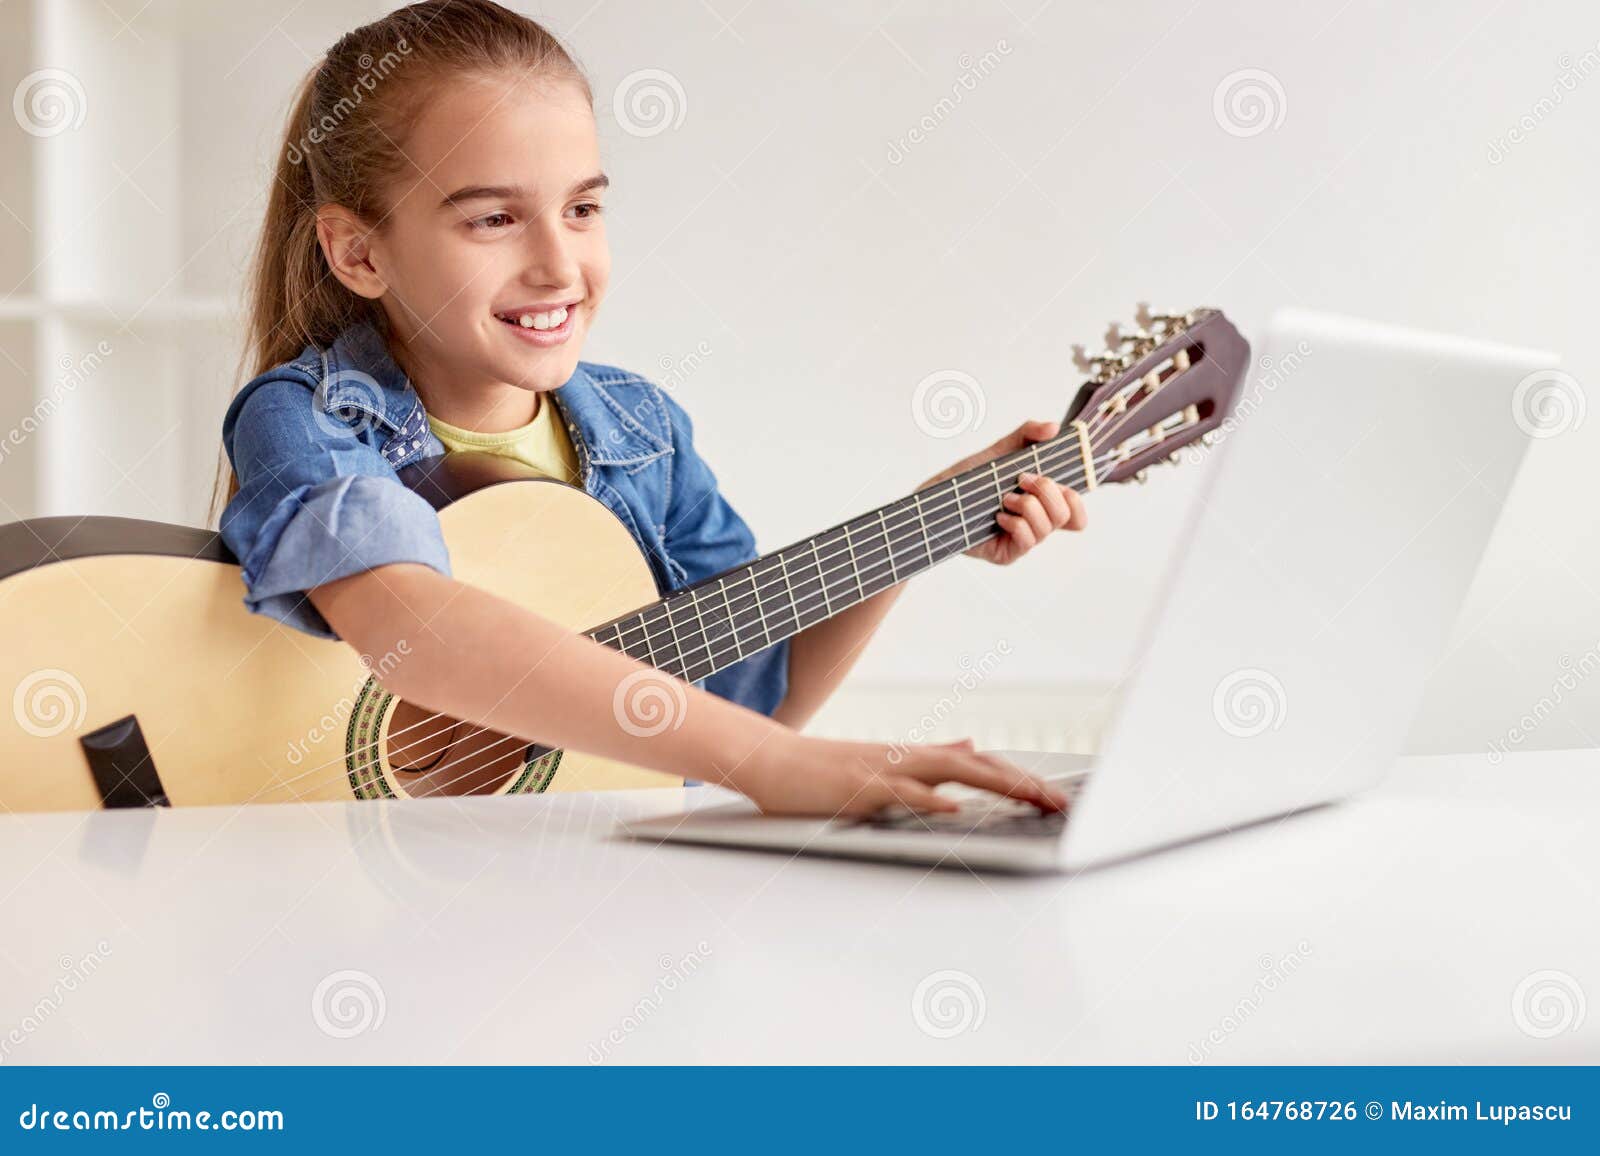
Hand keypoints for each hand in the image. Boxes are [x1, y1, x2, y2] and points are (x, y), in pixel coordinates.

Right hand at [734, 732, 1070, 818]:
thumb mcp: (889, 763)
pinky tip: (956, 809)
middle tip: (1063, 804)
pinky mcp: (861, 787)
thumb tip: (972, 747)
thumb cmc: (825, 770)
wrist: (772, 761)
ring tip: (1034, 800)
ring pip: (953, 771)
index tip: (1056, 798)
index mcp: (919, 757)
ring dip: (998, 785)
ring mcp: (887, 770)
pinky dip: (931, 800)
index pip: (983, 765)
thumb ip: (933, 758)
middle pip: (981, 766)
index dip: (1021, 779)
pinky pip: (902, 793)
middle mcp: (911, 758)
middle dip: (1025, 784)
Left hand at [920, 419, 1086, 565]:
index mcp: (1041, 504)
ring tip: (1004, 497)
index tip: (1057, 479)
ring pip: (1048, 528)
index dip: (1076, 500)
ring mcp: (1022, 541)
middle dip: (1048, 491)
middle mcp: (1036, 524)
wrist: (936, 498)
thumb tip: (1053, 428)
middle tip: (1022, 478)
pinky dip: (1016, 522)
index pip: (1076, 514)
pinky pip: (1028, 541)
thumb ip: (1027, 434)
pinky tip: (997, 516)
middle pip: (1068, 517)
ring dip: (1028, 505)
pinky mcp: (1007, 554)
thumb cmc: (967, 479)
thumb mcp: (999, 451)